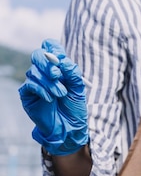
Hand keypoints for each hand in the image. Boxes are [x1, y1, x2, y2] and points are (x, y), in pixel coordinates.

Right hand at [18, 39, 88, 155]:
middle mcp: (44, 72)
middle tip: (58, 75)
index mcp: (57, 67)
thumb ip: (73, 74)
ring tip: (61, 94)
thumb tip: (64, 60)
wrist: (69, 128)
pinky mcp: (27, 94)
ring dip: (50, 83)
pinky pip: (30, 85)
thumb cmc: (74, 107)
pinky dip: (42, 90)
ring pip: (35, 72)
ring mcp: (34, 82)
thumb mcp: (79, 89)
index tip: (61, 58)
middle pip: (37, 55)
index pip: (50, 46)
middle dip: (48, 64)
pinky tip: (51, 99)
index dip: (53, 48)